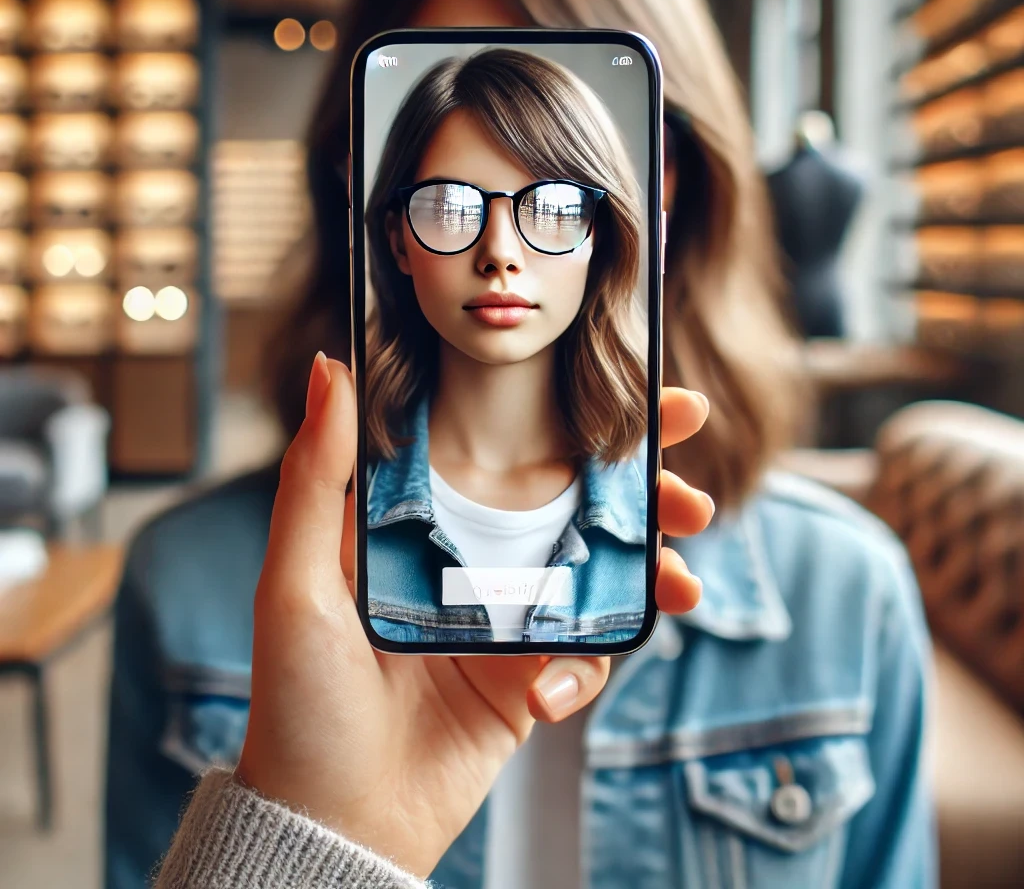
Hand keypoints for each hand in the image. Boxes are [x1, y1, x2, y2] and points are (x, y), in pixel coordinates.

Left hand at [236, 353, 711, 876]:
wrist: (334, 820)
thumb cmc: (300, 699)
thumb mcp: (298, 580)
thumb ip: (316, 476)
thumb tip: (332, 369)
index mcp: (428, 519)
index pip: (511, 445)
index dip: (574, 417)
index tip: (637, 390)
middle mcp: (476, 558)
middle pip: (577, 503)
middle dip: (645, 489)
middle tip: (689, 492)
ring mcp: (510, 617)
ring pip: (602, 571)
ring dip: (653, 568)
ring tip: (682, 579)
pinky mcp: (529, 675)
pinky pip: (584, 655)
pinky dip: (583, 668)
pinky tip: (547, 692)